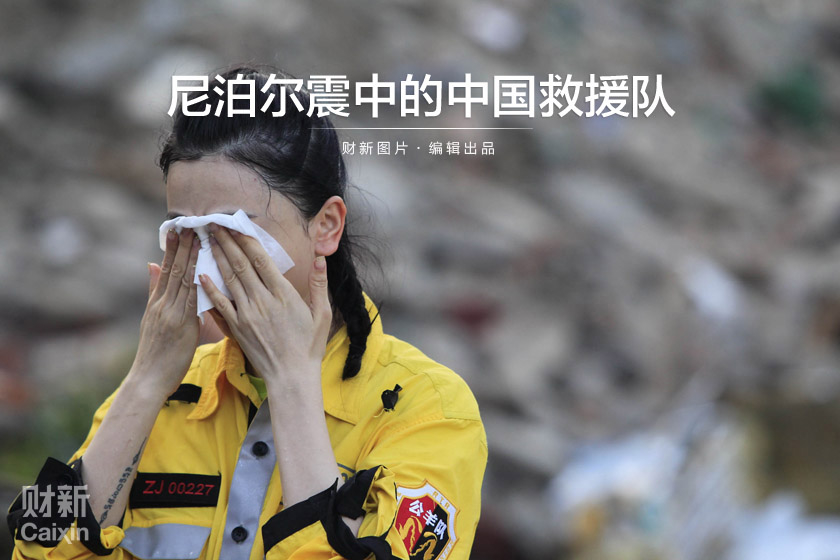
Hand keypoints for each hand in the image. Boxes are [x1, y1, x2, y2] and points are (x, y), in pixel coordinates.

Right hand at [131, 228, 199, 396]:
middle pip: (174, 270)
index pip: (166, 269)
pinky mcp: (181, 326)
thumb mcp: (150, 318)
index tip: (177, 228)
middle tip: (190, 223)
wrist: (148, 379)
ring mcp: (171, 314)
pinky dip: (197, 284)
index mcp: (156, 303)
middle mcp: (162, 305)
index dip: (172, 248)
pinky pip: (191, 301)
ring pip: (182, 281)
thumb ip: (153, 292)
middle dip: (182, 246)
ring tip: (198, 238)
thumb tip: (151, 266)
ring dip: (191, 258)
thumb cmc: (155, 353)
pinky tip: (204, 270)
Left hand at [198, 225, 331, 392]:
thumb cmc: (309, 346)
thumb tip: (320, 258)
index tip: (237, 224)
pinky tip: (200, 274)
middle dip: (227, 242)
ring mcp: (247, 315)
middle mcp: (262, 301)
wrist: (291, 376)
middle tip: (214, 224)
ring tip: (207, 240)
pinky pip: (220, 305)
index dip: (247, 240)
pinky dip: (209, 289)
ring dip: (217, 258)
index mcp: (283, 294)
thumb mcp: (323, 314)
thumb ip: (319, 284)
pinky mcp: (237, 328)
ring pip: (228, 280)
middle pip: (240, 264)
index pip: (261, 260)